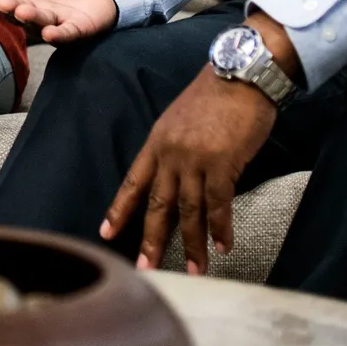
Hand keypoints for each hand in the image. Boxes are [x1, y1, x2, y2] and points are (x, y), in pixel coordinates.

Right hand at [0, 0, 118, 42]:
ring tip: (22, 10)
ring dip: (29, 19)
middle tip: (2, 0)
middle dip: (7, 7)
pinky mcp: (73, 30)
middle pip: (12, 13)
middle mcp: (28, 14)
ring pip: (36, 23)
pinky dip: (58, 35)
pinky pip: (64, 35)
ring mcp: (50, 23)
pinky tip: (50, 33)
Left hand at [101, 65, 276, 274]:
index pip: (132, 181)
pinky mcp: (222, 164)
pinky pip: (219, 204)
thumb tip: (178, 177)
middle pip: (157, 204)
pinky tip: (223, 247)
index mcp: (157, 142)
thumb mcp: (180, 120)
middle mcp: (170, 154)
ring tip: (196, 271)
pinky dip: (221, 229)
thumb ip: (174, 148)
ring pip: (188, 211)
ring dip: (192, 245)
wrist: (240, 73)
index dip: (119, 209)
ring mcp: (195, 160)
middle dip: (151, 240)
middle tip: (146, 268)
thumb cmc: (214, 95)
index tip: (106, 233)